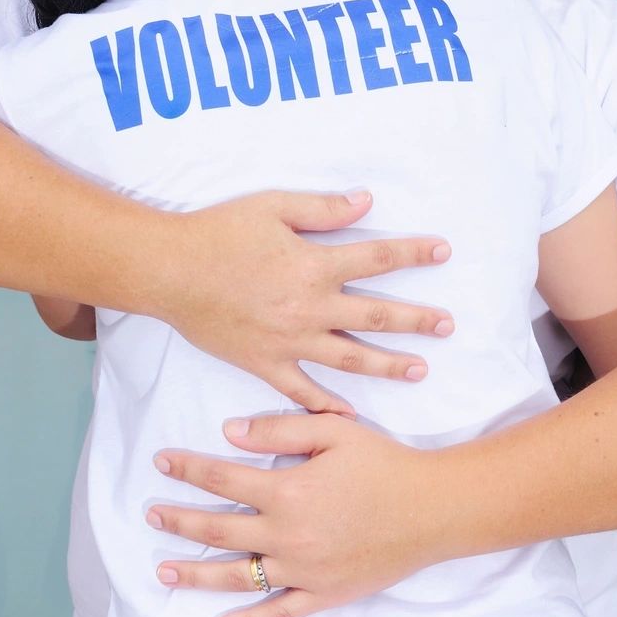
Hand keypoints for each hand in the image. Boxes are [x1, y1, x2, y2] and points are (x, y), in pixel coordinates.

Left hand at [146, 413, 442, 616]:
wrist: (432, 508)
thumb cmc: (384, 463)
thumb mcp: (332, 431)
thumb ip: (278, 429)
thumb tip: (229, 432)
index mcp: (287, 491)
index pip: (223, 480)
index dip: (188, 469)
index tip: (161, 463)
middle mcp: (287, 536)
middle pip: (219, 529)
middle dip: (180, 520)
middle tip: (150, 514)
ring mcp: (303, 571)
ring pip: (237, 575)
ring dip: (197, 572)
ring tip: (165, 569)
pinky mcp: (323, 594)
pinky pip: (278, 613)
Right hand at [157, 190, 453, 414]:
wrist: (170, 271)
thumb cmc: (219, 232)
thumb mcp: (273, 206)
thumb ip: (323, 209)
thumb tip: (367, 202)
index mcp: (313, 265)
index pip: (376, 259)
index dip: (413, 253)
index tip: (443, 251)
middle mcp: (308, 307)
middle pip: (374, 316)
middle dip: (415, 320)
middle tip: (447, 326)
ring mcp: (288, 341)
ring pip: (349, 358)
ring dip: (387, 364)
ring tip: (419, 369)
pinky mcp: (264, 363)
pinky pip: (301, 391)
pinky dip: (327, 405)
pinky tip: (351, 414)